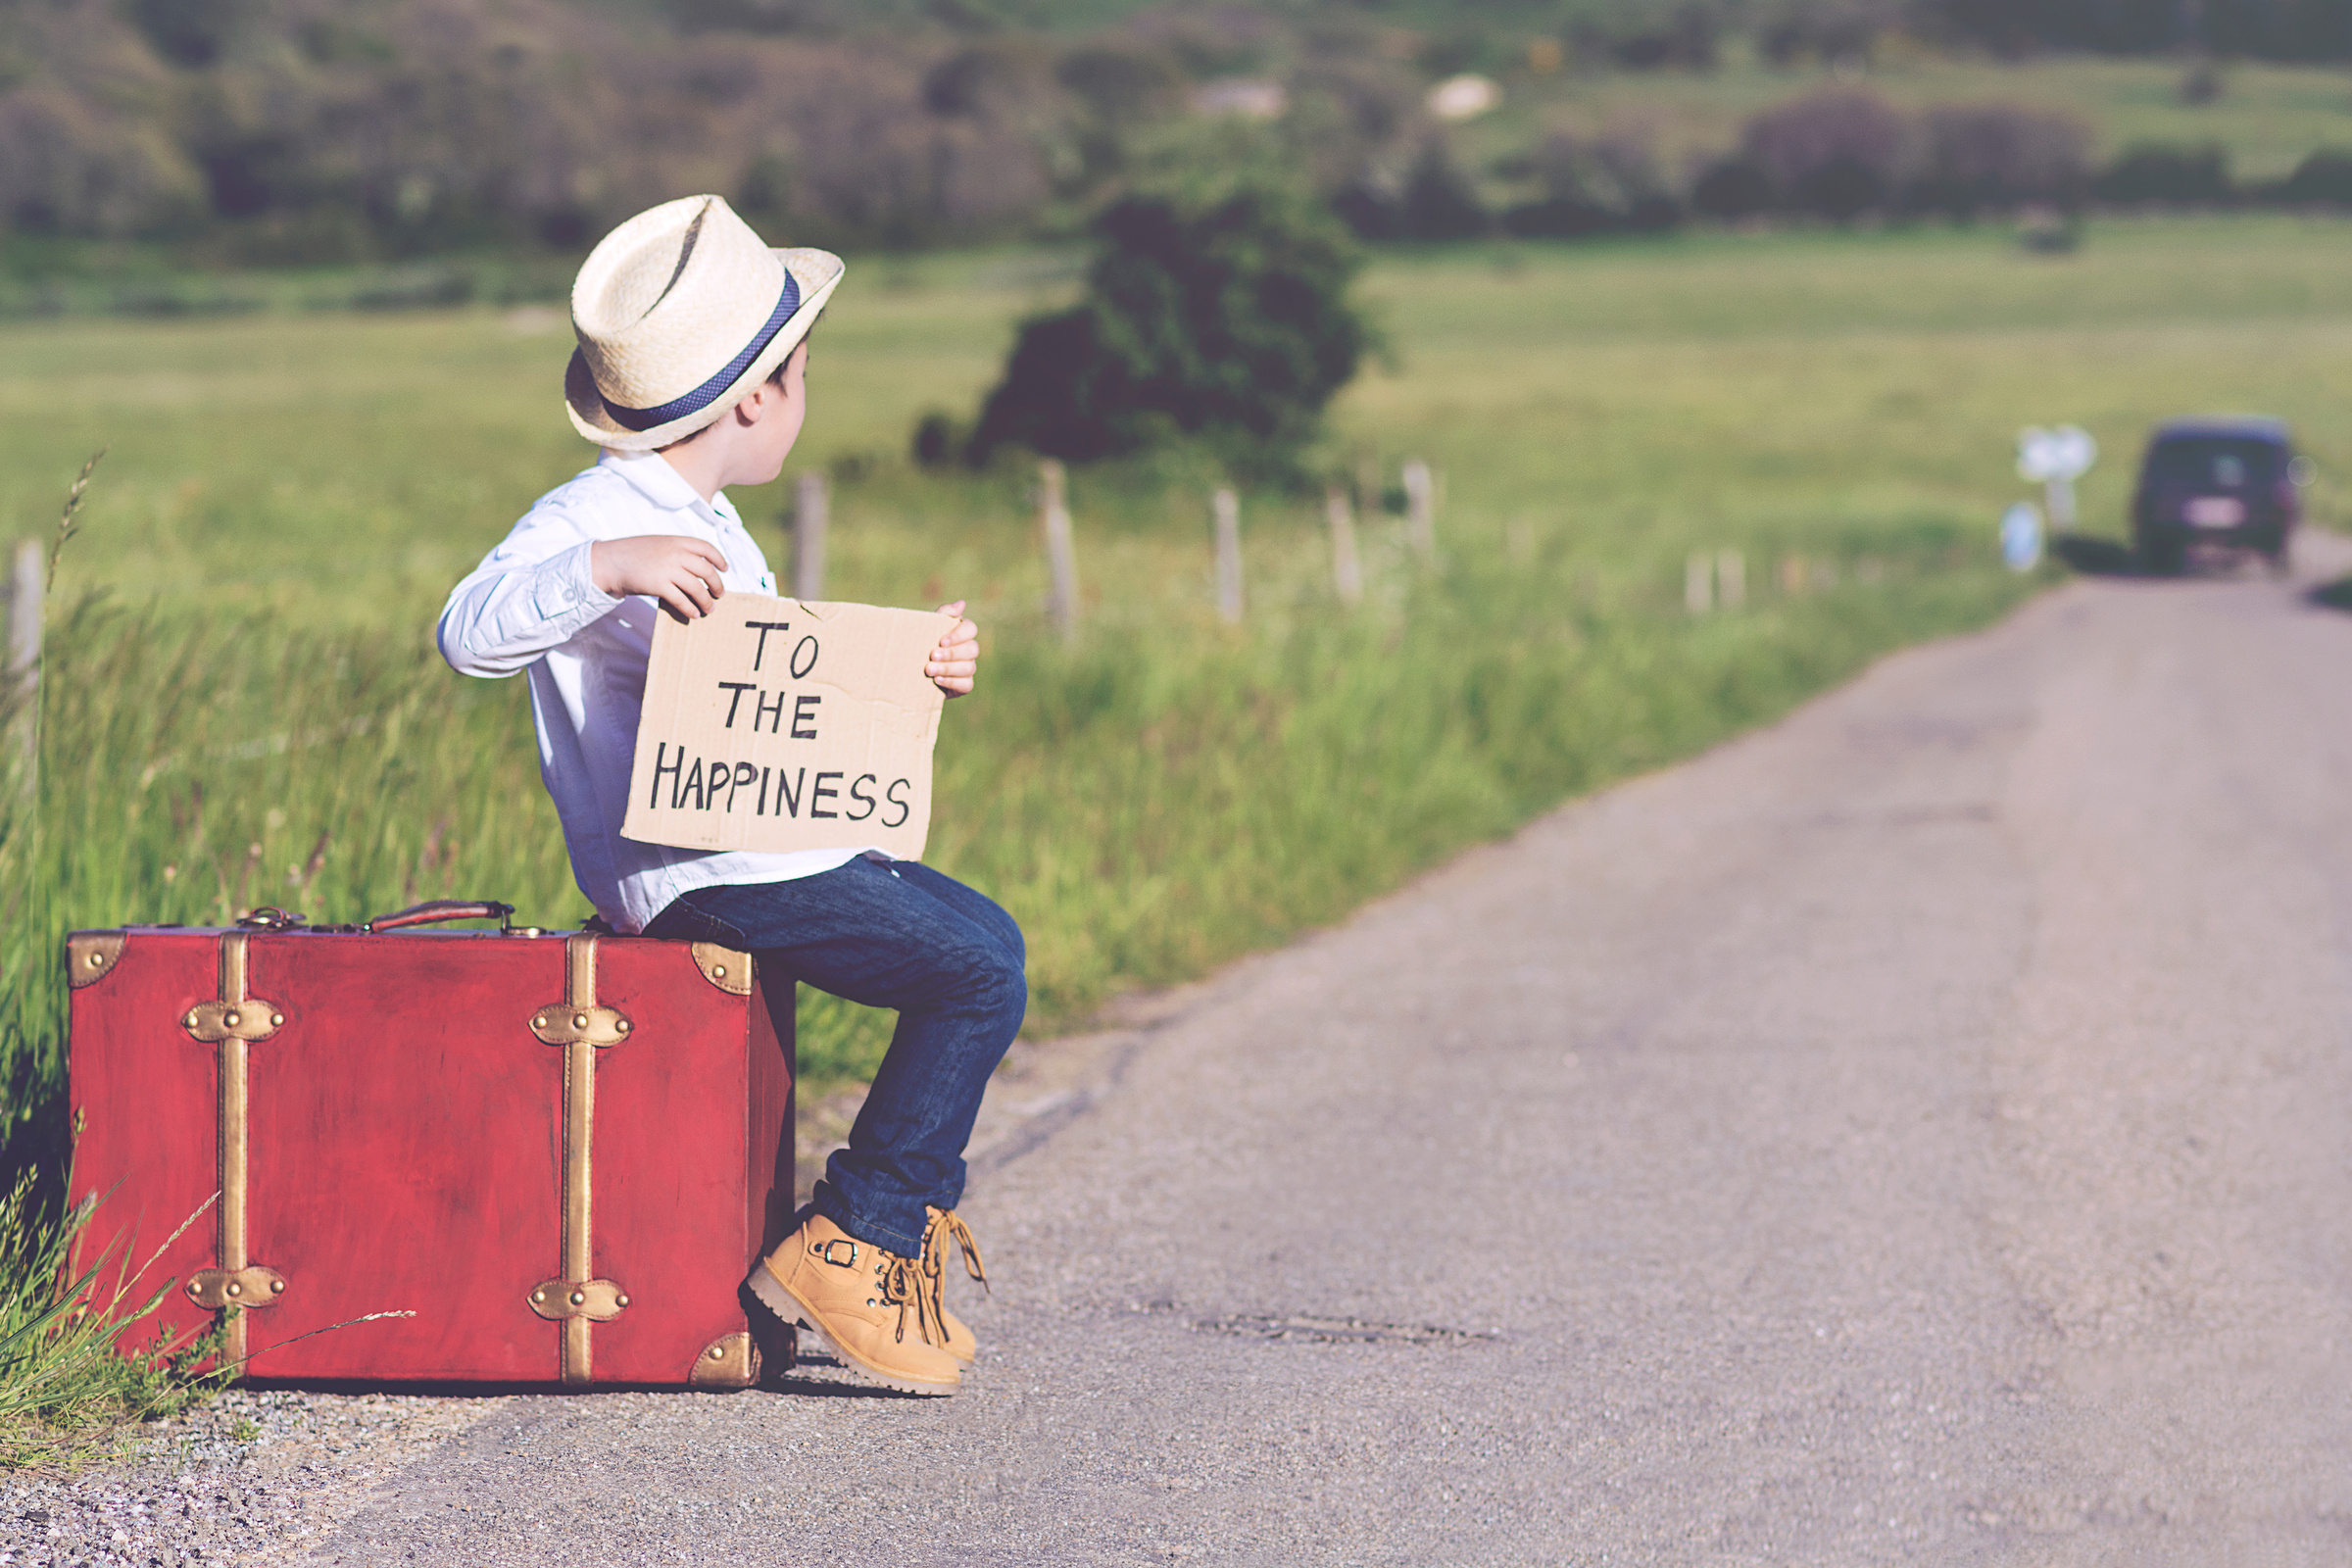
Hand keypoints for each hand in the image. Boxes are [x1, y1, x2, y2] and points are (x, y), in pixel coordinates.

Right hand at [590, 535, 728, 621]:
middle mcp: (675, 553)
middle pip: (706, 571)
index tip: (724, 569)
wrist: (610, 561)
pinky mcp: (659, 585)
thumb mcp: (658, 544)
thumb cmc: (633, 554)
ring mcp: (667, 569)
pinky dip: (690, 609)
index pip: (706, 547)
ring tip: (709, 609)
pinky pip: (681, 600)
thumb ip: (677, 551)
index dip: (718, 559)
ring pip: (697, 588)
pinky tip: (694, 614)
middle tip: (720, 594)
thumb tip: (696, 568)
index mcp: (676, 540)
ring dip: (706, 601)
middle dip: (717, 584)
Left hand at [926, 600, 979, 697]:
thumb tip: (961, 603)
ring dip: (948, 668)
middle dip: (952, 653)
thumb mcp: (927, 628)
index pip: (971, 628)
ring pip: (969, 667)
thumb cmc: (919, 644)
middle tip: (932, 655)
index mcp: (961, 633)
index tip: (941, 641)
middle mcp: (968, 650)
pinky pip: (967, 684)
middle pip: (972, 649)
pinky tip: (937, 680)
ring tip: (929, 670)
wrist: (907, 671)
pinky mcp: (964, 685)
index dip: (958, 635)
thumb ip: (943, 615)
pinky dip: (952, 682)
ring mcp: (968, 668)